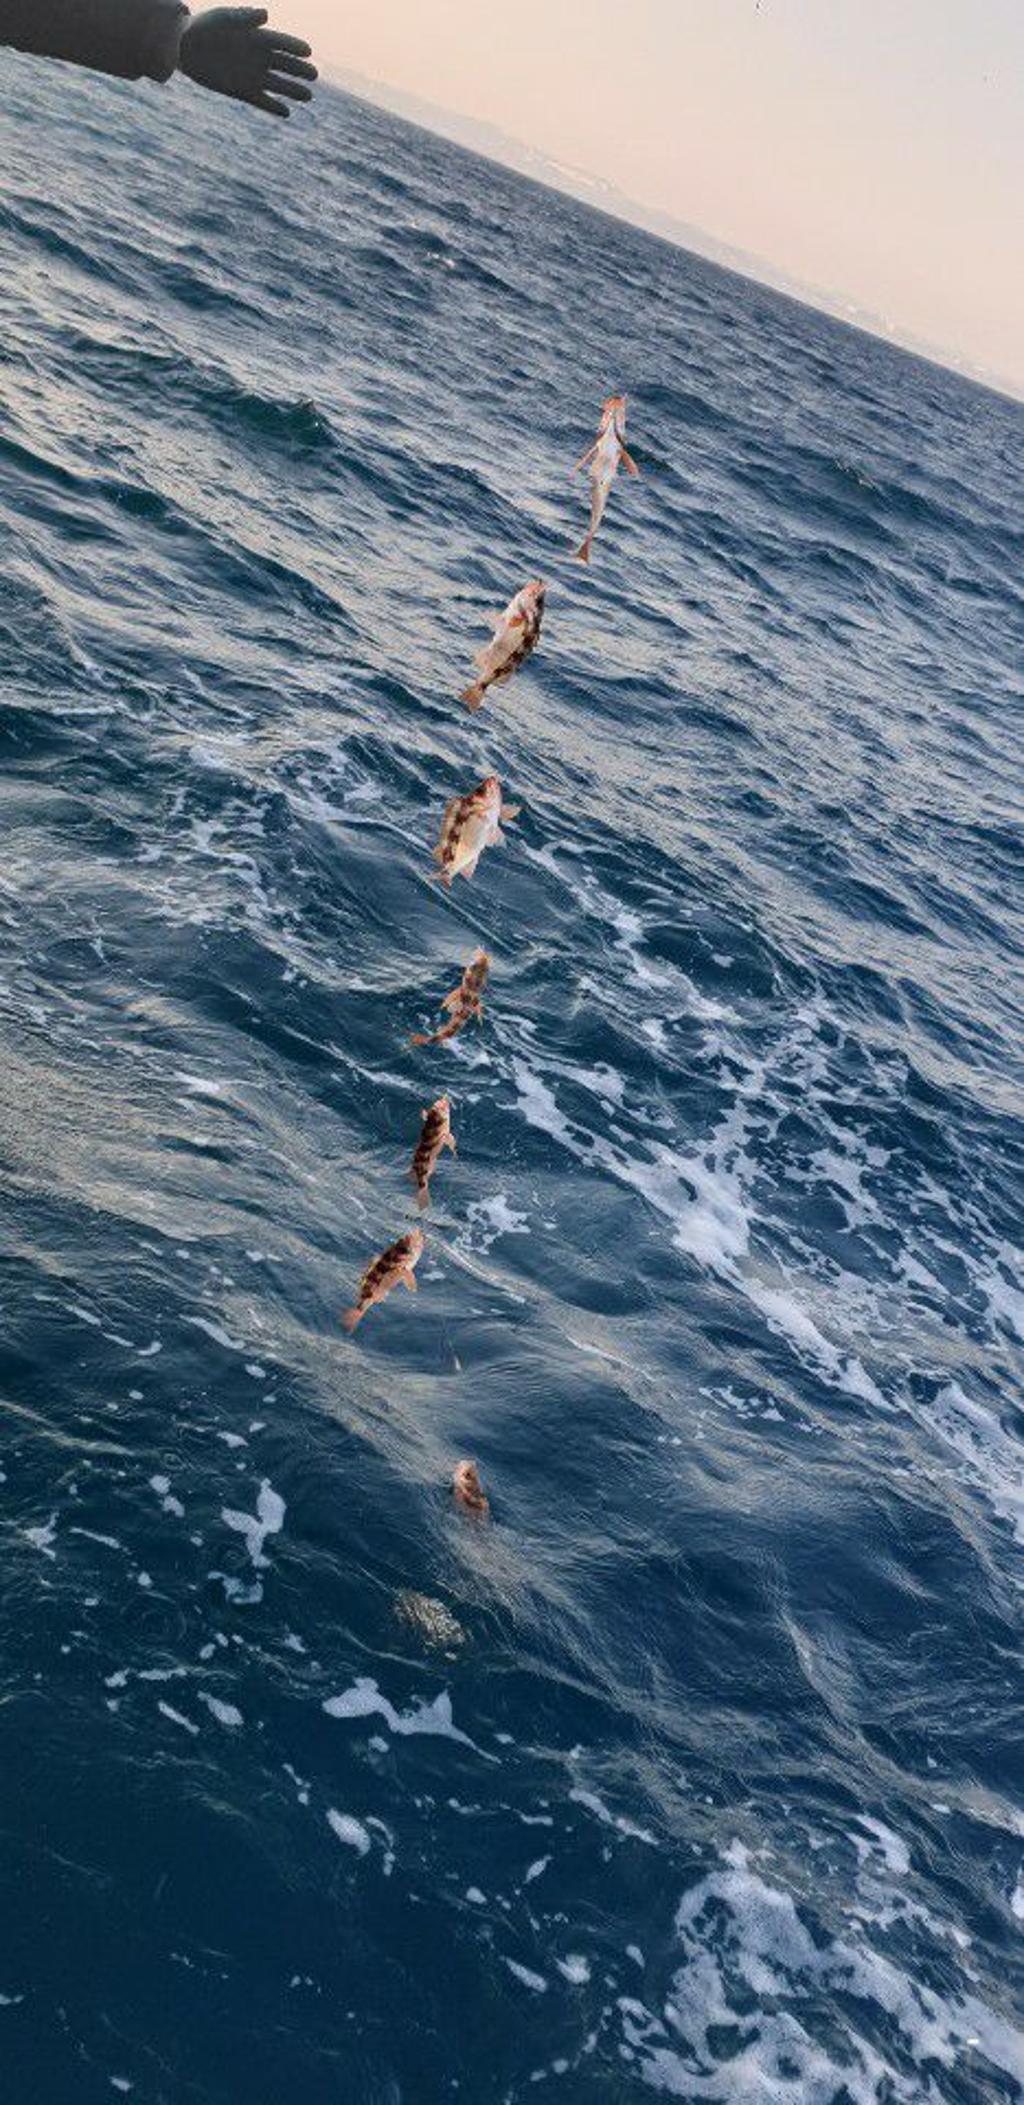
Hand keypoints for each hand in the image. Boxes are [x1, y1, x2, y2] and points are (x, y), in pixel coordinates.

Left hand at [179, 7, 316, 116]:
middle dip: (300, 70)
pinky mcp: (243, 91)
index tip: (307, 51)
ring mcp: (253, 75)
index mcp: (258, 37)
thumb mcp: (224, 17)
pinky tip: (287, 113)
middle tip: (314, 75)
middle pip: (286, 65)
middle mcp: (259, 57)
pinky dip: (274, 107)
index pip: (283, 42)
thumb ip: (244, 16)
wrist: (186, 47)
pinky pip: (263, 101)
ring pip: (279, 85)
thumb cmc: (205, 27)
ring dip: (293, 91)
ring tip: (308, 96)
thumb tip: (265, 15)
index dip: (295, 46)